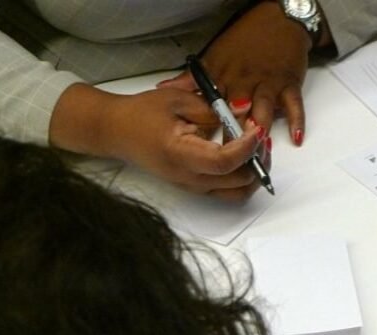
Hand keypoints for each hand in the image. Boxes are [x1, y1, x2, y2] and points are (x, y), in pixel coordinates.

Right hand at [50, 84, 270, 200]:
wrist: (116, 131)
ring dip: (254, 172)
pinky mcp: (196, 188)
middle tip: (260, 135)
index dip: (246, 147)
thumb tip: (240, 120)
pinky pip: (228, 191)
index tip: (256, 128)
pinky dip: (243, 176)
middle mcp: (189, 178)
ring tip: (256, 148)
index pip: (224, 162)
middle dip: (257, 159)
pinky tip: (243, 155)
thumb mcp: (178, 100)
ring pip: (238, 192)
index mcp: (180, 155)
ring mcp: (193, 187)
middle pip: (238, 181)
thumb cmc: (141, 113)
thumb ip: (211, 111)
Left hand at [160, 2, 315, 145]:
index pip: (213, 107)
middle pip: (238, 111)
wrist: (278, 20)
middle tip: (233, 155)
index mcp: (224, 77)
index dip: (209, 127)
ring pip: (264, 107)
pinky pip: (294, 105)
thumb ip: (191, 79)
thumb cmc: (245, 40)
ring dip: (261, 124)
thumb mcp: (213, 56)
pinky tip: (296, 138)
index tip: (205, 147)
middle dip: (236, 132)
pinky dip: (297, 121)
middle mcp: (245, 82)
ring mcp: (269, 83)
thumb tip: (164, 88)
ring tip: (258, 143)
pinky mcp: (290, 84)